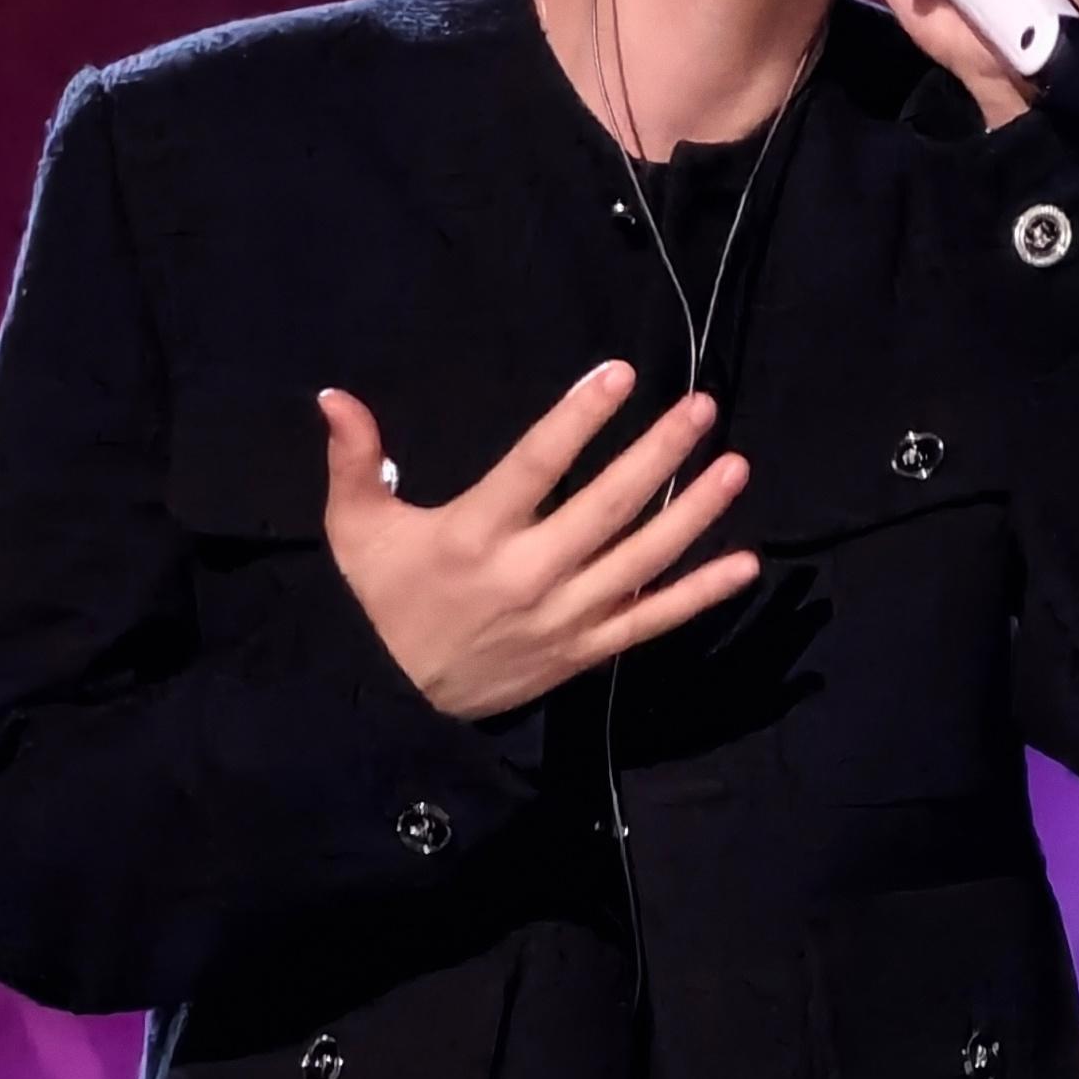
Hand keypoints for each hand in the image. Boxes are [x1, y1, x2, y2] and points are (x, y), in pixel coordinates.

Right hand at [317, 361, 754, 718]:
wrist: (396, 703)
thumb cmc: (383, 603)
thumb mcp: (355, 529)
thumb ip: (354, 460)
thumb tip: (333, 396)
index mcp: (473, 536)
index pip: (535, 465)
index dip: (578, 418)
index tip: (619, 375)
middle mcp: (527, 575)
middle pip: (607, 507)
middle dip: (658, 453)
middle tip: (701, 408)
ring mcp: (564, 617)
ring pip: (641, 560)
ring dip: (694, 512)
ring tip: (734, 466)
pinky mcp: (585, 652)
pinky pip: (652, 620)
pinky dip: (701, 595)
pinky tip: (745, 565)